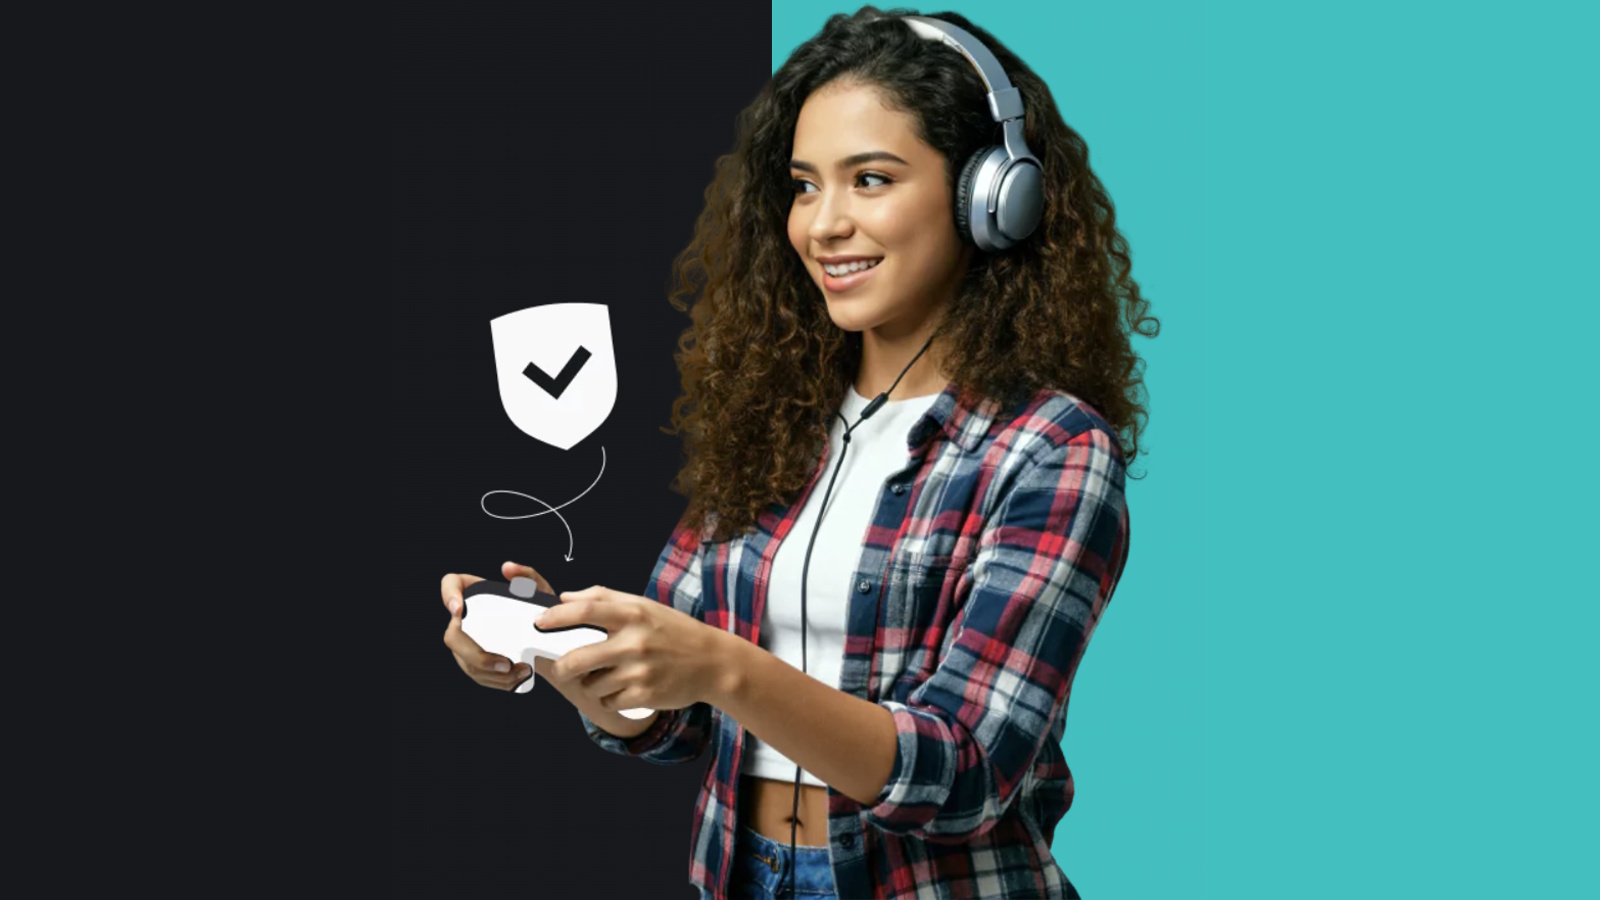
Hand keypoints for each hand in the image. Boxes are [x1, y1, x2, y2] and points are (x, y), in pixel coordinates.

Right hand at [440, 561, 556, 691]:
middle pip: (453, 636)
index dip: (448, 594)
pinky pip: (477, 675)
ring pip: (465, 662)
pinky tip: (517, 678)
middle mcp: (465, 618)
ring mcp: (467, 642)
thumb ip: (527, 575)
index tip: (460, 609)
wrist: (547, 639)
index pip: (451, 583)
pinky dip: (497, 681)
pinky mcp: (475, 662)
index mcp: (476, 593)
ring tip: (520, 672)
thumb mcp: (539, 592)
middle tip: (506, 663)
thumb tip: (508, 568)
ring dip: (492, 673)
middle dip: (477, 655)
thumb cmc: (539, 612)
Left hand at [538, 585, 730, 712]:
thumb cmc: (673, 630)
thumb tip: (565, 597)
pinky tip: (624, 688)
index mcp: (632, 614)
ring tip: (609, 676)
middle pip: (577, 659)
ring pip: (592, 684)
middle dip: (562, 667)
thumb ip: (604, 598)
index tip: (538, 622)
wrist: (713, 662)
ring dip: (592, 683)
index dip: (556, 617)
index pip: (585, 611)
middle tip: (562, 667)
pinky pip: (609, 701)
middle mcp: (634, 642)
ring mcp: (639, 671)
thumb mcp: (644, 606)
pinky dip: (610, 698)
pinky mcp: (644, 695)